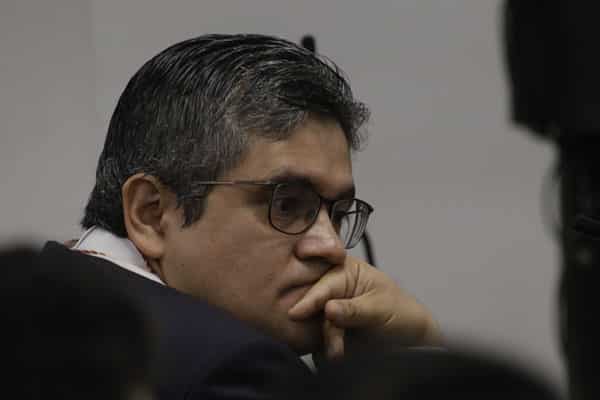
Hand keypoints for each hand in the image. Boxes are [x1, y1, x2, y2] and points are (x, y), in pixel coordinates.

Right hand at [288, 256, 441, 359]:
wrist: (411, 340)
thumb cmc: (401, 313)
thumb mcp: (380, 309)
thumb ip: (354, 309)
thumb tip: (328, 308)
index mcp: (346, 270)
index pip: (323, 285)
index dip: (310, 299)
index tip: (296, 313)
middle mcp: (333, 287)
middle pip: (312, 301)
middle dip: (314, 320)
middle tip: (328, 341)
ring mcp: (329, 308)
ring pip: (314, 322)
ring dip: (326, 339)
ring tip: (338, 353)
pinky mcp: (328, 328)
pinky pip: (317, 336)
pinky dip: (323, 345)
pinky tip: (332, 353)